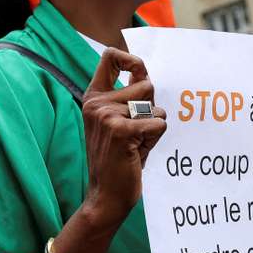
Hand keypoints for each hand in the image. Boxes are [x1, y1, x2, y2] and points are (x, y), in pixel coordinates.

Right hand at [79, 48, 167, 231]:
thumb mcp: (118, 122)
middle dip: (152, 108)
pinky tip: (138, 151)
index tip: (139, 73)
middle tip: (137, 132)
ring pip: (154, 106)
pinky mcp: (120, 130)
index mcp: (93, 97)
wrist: (106, 195)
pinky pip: (158, 122)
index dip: (131, 59)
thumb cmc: (118, 158)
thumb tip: (144, 72)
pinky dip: (156, 138)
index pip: (110, 57)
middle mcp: (96, 103)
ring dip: (153, 125)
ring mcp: (106, 115)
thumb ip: (128, 97)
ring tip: (136, 143)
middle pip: (146, 84)